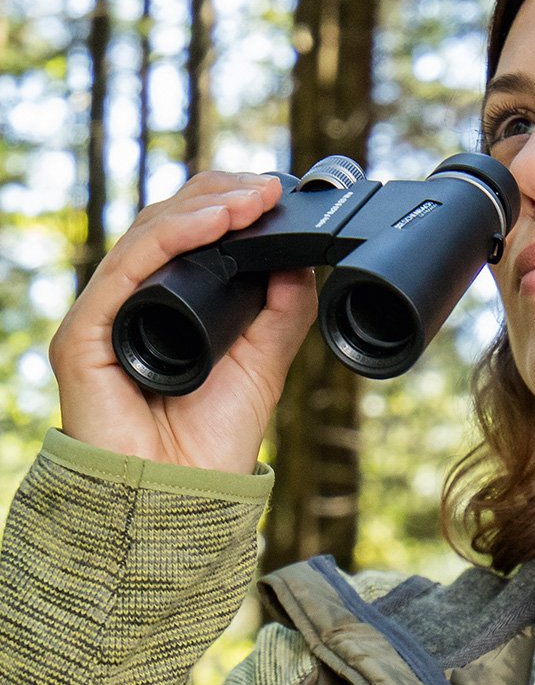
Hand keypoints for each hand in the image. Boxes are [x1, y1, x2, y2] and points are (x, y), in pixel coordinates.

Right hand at [50, 171, 317, 473]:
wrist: (183, 496)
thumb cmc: (214, 438)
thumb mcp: (265, 359)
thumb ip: (282, 309)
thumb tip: (301, 257)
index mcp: (171, 302)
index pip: (191, 234)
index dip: (227, 204)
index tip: (274, 193)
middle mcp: (134, 301)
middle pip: (166, 223)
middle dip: (219, 195)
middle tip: (267, 188)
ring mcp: (106, 314)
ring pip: (146, 236)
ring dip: (202, 208)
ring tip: (250, 200)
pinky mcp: (83, 334)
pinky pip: (125, 270)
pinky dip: (170, 239)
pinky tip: (212, 223)